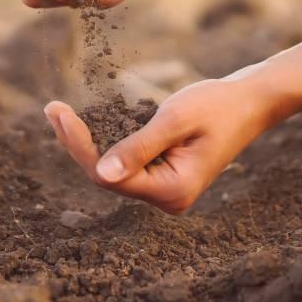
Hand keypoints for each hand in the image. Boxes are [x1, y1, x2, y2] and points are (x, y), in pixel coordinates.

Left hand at [43, 69, 280, 214]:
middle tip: (52, 108)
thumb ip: (139, 147)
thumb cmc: (218, 105)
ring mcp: (165, 190)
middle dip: (77, 143)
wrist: (250, 102)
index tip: (58, 112)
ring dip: (87, 141)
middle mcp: (167, 198)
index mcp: (172, 191)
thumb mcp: (175, 120)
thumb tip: (100, 173)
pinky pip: (125, 162)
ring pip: (112, 169)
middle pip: (106, 176)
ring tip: (59, 112)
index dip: (79, 146)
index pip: (109, 175)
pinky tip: (85, 121)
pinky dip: (105, 140)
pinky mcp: (162, 175)